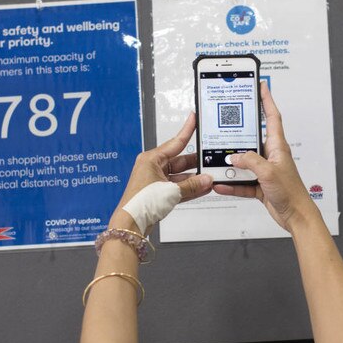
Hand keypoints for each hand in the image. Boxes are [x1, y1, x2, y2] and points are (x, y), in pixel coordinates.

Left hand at [111, 112, 212, 233]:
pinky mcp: (159, 193)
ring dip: (195, 178)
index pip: (175, 142)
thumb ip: (191, 185)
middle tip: (212, 159)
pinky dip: (189, 188)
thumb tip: (208, 180)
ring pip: (180, 176)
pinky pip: (178, 187)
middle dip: (196, 163)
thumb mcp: (171, 191)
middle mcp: (153, 167)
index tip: (194, 118)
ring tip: (211, 177)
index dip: (187, 130)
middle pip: (180, 161)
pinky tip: (203, 188)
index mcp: (152, 159)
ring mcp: (156, 180)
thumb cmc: (142, 202)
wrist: (130, 223)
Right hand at [213, 81, 313, 231]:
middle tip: (225, 126)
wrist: (296, 216)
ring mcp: (265, 170)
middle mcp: (271, 156)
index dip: (267, 100)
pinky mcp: (260, 184)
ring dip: (231, 165)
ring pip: (243, 162)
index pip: (272, 117)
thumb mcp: (269, 172)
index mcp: (278, 146)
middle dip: (238, 135)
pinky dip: (232, 183)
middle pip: (251, 140)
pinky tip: (221, 184)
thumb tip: (234, 156)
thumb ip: (250, 161)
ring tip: (217, 163)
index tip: (261, 86)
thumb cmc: (291, 193)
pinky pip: (242, 181)